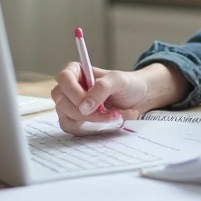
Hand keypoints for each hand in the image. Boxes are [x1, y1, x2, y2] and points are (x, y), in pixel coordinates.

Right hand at [51, 61, 189, 135]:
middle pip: (62, 102)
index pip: (64, 80)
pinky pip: (74, 129)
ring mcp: (70, 106)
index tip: (89, 104)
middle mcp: (69, 89)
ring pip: (66, 119)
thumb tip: (84, 106)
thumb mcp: (118, 80)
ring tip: (110, 117)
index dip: (74, 93)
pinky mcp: (76, 121)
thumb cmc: (127, 84)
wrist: (138, 98)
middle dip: (83, 112)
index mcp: (75, 71)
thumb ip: (101, 88)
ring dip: (89, 122)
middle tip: (106, 113)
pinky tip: (105, 123)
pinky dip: (90, 129)